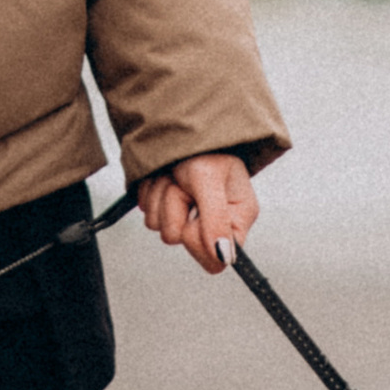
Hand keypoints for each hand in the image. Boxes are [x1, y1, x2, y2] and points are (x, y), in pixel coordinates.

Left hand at [137, 152, 258, 273]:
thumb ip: (216, 219)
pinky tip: (165, 178)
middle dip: (177, 212)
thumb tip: (224, 257)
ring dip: (163, 199)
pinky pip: (151, 219)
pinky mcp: (169, 213)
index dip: (199, 240)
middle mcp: (216, 223)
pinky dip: (152, 196)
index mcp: (239, 217)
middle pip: (184, 242)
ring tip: (176, 178)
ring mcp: (190, 219)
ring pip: (163, 230)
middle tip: (185, 188)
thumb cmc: (203, 150)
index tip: (195, 215)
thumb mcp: (209, 179)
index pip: (217, 260)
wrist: (179, 129)